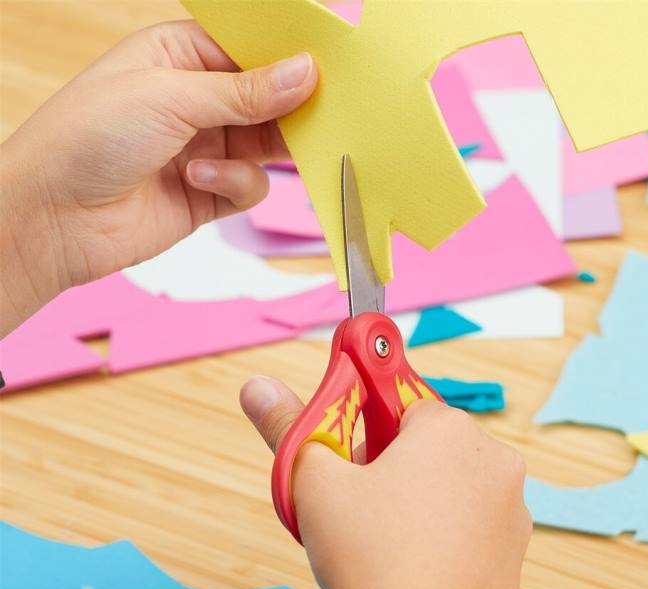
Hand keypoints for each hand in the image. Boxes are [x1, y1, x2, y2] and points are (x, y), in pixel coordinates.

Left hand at [0, 20, 316, 336]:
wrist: (56, 217)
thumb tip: (305, 72)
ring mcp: (206, 148)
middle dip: (290, 108)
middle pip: (268, 98)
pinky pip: (251, 185)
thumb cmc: (88, 137)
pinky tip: (199, 179)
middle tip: (320, 113)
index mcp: (181, 57)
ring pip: (268, 145)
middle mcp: (197, 101)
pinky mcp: (210, 192)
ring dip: (259, 151)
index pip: (251, 48)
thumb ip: (244, 91)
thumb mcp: (170, 98)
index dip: (288, 56)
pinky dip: (235, 184)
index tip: (326, 66)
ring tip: (231, 153)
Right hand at [240, 376, 530, 588]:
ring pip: (453, 486)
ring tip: (390, 544)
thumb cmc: (369, 555)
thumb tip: (256, 384)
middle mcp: (493, 459)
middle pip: (431, 447)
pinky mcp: (516, 551)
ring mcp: (513, 507)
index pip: (402, 408)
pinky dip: (448, 536)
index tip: (354, 468)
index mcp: (448, 429)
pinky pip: (474, 526)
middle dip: (397, 468)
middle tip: (365, 509)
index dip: (371, 438)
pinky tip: (418, 566)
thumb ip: (286, 424)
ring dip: (424, 501)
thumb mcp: (314, 482)